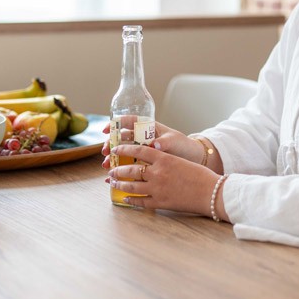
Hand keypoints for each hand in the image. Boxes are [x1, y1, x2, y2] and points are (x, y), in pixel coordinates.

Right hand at [101, 121, 216, 169]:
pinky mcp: (143, 163)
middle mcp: (143, 138)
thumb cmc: (184, 146)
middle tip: (105, 151)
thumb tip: (156, 144)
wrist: (192, 160)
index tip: (107, 129)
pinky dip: (120, 170)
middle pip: (122, 138)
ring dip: (112, 158)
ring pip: (122, 152)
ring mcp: (142, 151)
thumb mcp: (176, 141)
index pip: (130, 121)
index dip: (117, 123)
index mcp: (150, 128)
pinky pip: (128, 165)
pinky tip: (112, 177)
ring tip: (107, 165)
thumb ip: (166, 142)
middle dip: (111, 143)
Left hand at [107, 143, 222, 218]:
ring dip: (120, 185)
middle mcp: (157, 173)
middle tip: (111, 169)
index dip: (124, 149)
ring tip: (113, 183)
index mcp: (164, 158)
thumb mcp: (181, 161)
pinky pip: (140, 202)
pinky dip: (131, 201)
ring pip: (132, 186)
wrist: (210, 192)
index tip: (115, 149)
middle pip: (131, 169)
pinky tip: (125, 200)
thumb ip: (164, 161)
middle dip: (118, 169)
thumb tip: (151, 163)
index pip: (138, 150)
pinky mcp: (160, 203)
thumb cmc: (200, 175)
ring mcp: (157, 189)